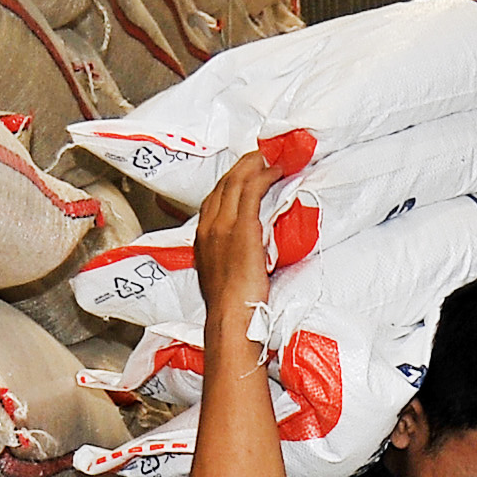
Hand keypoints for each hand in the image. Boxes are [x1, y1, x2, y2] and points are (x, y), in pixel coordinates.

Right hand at [194, 154, 275, 321]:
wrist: (229, 318)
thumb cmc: (229, 306)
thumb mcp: (221, 276)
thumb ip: (227, 257)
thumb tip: (244, 253)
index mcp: (202, 238)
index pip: (213, 199)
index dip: (230, 181)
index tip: (244, 174)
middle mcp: (208, 227)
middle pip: (223, 184)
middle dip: (242, 167)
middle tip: (258, 158)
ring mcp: (223, 226)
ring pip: (235, 182)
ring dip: (253, 166)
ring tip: (268, 159)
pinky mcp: (242, 228)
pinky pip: (252, 191)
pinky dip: (263, 177)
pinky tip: (274, 172)